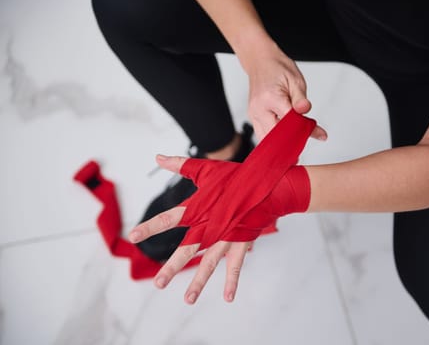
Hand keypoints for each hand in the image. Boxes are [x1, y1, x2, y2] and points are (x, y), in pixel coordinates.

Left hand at [129, 155, 310, 303]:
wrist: (267, 183)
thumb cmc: (235, 176)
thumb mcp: (206, 169)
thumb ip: (179, 165)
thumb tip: (158, 157)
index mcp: (199, 207)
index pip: (170, 218)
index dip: (151, 227)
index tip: (133, 236)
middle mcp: (211, 225)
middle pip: (188, 249)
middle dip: (173, 266)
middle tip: (158, 284)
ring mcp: (227, 236)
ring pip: (210, 262)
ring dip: (199, 281)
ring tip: (188, 300)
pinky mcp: (242, 242)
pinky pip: (236, 265)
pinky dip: (233, 281)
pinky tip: (228, 297)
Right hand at [243, 45, 326, 140]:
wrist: (260, 62)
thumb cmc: (277, 69)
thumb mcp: (295, 80)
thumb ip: (301, 98)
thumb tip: (305, 111)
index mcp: (270, 98)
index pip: (290, 121)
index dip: (306, 129)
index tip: (319, 133)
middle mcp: (258, 109)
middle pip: (276, 136)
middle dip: (293, 141)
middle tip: (308, 140)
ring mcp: (253, 115)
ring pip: (267, 140)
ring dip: (282, 144)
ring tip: (297, 143)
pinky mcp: (253, 118)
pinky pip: (262, 135)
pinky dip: (274, 140)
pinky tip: (286, 139)